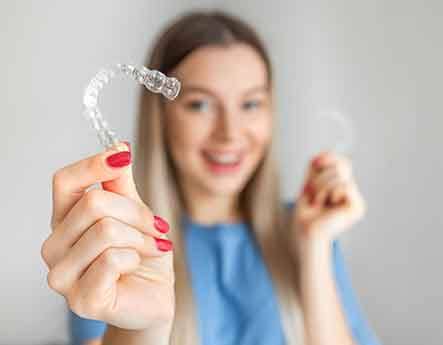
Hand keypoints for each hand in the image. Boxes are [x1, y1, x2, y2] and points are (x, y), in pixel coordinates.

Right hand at [41, 142, 174, 330]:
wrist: (154, 297)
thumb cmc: (142, 256)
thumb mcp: (135, 214)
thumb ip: (121, 185)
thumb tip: (118, 147)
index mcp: (65, 221)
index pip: (65, 181)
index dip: (94, 165)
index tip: (123, 156)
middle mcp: (55, 247)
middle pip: (94, 203)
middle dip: (137, 213)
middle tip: (158, 226)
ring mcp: (63, 276)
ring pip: (106, 230)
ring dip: (141, 237)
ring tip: (153, 247)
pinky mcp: (81, 299)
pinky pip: (113, 259)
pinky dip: (137, 258)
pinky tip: (137, 267)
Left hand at [292, 151, 366, 242]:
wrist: (305, 230)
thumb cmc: (306, 209)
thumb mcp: (310, 181)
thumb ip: (317, 166)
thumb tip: (323, 154)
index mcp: (343, 186)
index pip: (342, 162)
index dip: (328, 158)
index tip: (315, 163)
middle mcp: (352, 193)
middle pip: (341, 166)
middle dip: (321, 177)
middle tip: (314, 194)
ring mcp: (357, 201)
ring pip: (340, 176)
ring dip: (321, 187)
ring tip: (318, 202)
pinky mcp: (357, 207)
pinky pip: (345, 186)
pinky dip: (329, 193)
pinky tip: (327, 207)